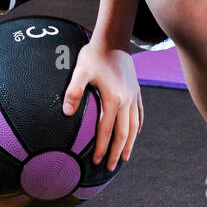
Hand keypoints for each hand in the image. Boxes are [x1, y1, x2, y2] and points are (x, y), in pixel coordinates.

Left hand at [62, 41, 142, 170]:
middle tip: (110, 168)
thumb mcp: (80, 71)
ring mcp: (134, 96)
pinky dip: (137, 127)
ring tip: (125, 158)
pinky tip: (135, 134)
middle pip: (123, 134)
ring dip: (129, 144)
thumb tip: (66, 113)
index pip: (107, 131)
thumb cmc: (94, 55)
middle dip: (116, 153)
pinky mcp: (136, 91)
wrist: (114, 39)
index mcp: (113, 99)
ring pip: (134, 126)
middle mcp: (127, 101)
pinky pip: (140, 114)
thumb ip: (73, 92)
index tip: (95, 162)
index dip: (101, 148)